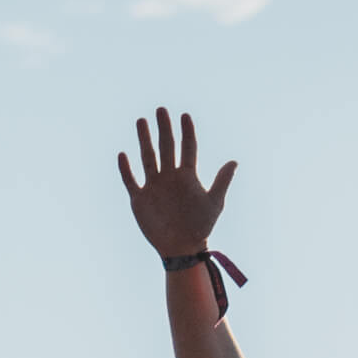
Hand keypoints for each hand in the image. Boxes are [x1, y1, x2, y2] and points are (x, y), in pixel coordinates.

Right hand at [117, 108, 236, 259]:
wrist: (182, 248)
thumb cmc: (201, 226)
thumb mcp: (214, 202)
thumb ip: (222, 181)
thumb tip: (234, 161)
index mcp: (187, 176)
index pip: (187, 148)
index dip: (187, 132)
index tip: (185, 115)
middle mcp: (170, 177)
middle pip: (166, 147)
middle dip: (164, 129)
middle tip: (161, 109)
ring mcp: (154, 186)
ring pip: (147, 158)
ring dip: (144, 140)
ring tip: (141, 121)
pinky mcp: (140, 199)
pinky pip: (131, 180)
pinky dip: (126, 169)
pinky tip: (123, 155)